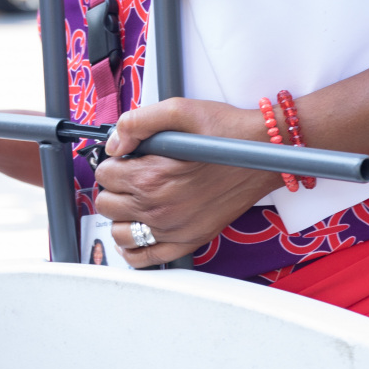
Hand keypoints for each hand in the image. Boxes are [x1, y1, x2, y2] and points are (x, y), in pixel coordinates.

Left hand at [94, 97, 281, 267]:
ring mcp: (173, 229)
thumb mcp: (179, 110)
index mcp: (152, 176)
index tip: (125, 158)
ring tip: (134, 200)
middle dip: (114, 187)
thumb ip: (137, 122)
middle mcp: (159, 207)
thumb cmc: (226, 133)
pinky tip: (138, 230)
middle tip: (130, 176)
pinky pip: (145, 258)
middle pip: (107, 204)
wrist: (264, 153)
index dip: (113, 161)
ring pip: (119, 233)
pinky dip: (133, 248)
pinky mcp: (189, 241)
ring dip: (121, 216)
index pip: (104, 174)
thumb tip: (114, 143)